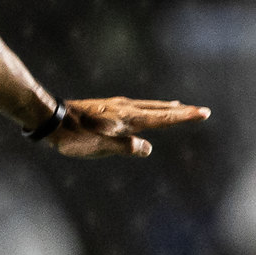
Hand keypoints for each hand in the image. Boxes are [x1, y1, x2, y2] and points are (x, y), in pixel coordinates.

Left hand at [45, 98, 209, 158]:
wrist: (52, 119)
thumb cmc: (74, 137)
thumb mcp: (100, 147)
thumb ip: (125, 147)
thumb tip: (148, 148)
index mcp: (127, 119)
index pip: (162, 119)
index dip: (183, 117)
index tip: (204, 113)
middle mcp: (125, 109)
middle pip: (159, 110)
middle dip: (180, 112)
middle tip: (201, 110)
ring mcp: (116, 106)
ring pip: (147, 106)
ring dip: (165, 108)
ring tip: (179, 107)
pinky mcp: (107, 108)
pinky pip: (136, 106)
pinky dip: (149, 107)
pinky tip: (145, 109)